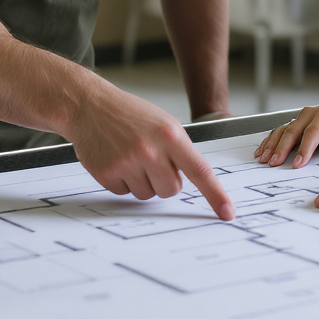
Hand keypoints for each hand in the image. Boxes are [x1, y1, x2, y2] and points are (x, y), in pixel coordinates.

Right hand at [65, 81, 234, 220]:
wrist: (90, 105)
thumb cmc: (130, 114)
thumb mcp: (164, 123)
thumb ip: (179, 150)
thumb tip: (194, 181)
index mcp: (170, 134)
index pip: (200, 171)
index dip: (216, 194)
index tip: (227, 212)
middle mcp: (150, 149)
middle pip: (172, 190)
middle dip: (165, 180)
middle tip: (151, 159)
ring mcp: (127, 162)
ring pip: (148, 195)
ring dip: (142, 181)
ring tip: (130, 155)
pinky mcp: (107, 174)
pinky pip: (125, 194)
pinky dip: (122, 181)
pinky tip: (115, 159)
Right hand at [254, 99, 318, 167]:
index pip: (312, 132)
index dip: (304, 148)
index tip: (298, 163)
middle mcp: (308, 115)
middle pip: (292, 131)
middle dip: (282, 148)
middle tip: (274, 163)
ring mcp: (298, 118)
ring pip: (282, 130)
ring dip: (272, 145)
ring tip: (264, 159)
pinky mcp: (293, 123)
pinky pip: (278, 131)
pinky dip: (269, 141)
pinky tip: (261, 151)